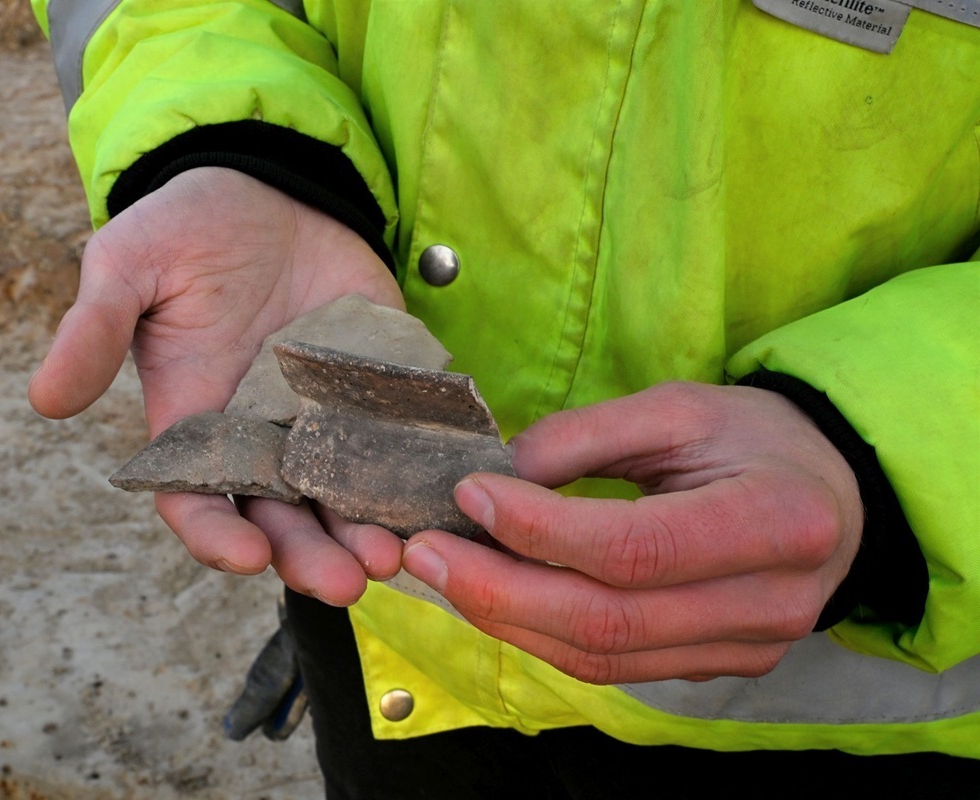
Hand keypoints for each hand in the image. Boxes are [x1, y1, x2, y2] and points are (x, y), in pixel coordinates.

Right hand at [30, 167, 404, 603]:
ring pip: (343, 498)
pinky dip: (414, 475)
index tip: (248, 555)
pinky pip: (397, 443)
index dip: (218, 536)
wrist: (268, 187)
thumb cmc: (186, 229)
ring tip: (393, 553)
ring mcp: (324, 419)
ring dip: (365, 532)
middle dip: (310, 556)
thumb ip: (94, 331)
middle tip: (347, 580)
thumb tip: (45, 400)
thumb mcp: (129, 267)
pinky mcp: (377, 390)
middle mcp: (261, 438)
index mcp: (196, 424)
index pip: (198, 502)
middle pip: (281, 520)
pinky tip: (435, 494)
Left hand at [401, 382, 863, 682]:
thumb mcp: (677, 407)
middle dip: (499, 590)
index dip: (541, 530)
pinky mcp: (714, 668)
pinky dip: (542, 635)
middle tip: (424, 551)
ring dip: (507, 620)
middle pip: (608, 621)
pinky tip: (495, 597)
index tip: (470, 493)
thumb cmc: (753, 438)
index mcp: (776, 520)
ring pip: (600, 658)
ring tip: (443, 573)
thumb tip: (493, 479)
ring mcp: (743, 650)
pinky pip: (611, 667)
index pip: (637, 547)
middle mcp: (768, 604)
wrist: (828, 494)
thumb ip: (584, 437)